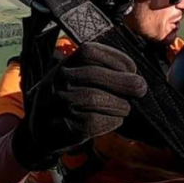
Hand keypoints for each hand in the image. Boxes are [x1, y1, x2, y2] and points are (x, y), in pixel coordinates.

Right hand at [10, 42, 147, 170]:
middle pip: (95, 75)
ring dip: (119, 104)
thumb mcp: (77, 77)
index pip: (91, 52)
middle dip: (124, 82)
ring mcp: (60, 101)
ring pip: (94, 98)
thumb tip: (136, 77)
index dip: (116, 59)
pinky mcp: (66, 123)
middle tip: (141, 89)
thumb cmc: (70, 99)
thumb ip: (100, 70)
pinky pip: (94, 121)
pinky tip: (115, 120)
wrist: (42, 130)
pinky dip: (111, 121)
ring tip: (126, 108)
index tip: (132, 69)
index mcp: (66, 63)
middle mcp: (59, 79)